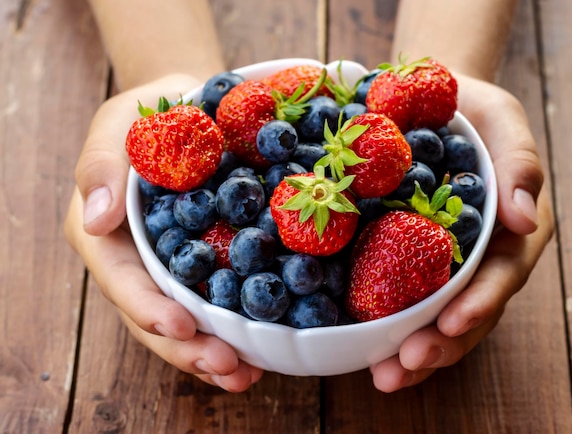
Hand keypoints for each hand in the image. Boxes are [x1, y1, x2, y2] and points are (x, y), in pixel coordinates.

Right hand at [64, 74, 262, 391]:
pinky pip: (217, 301)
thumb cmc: (148, 115)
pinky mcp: (206, 266)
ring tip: (247, 373)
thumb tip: (94, 220)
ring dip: (215, 353)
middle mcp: (137, 263)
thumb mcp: (118, 127)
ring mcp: (171, 270)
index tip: (182, 328)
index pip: (122, 281)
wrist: (190, 109)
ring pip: (187, 323)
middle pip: (155, 317)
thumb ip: (101, 168)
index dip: (149, 309)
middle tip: (227, 367)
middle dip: (189, 349)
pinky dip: (237, 327)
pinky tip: (262, 348)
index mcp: (107, 236)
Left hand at [369, 74, 554, 391]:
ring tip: (380, 375)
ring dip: (406, 350)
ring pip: (429, 316)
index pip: (499, 278)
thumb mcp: (502, 122)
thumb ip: (520, 164)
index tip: (450, 325)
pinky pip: (394, 293)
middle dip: (437, 346)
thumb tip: (525, 220)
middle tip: (401, 368)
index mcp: (507, 234)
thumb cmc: (471, 111)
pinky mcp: (401, 256)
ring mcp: (437, 263)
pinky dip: (379, 320)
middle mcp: (475, 258)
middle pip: (463, 312)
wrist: (425, 102)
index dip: (478, 305)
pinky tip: (354, 339)